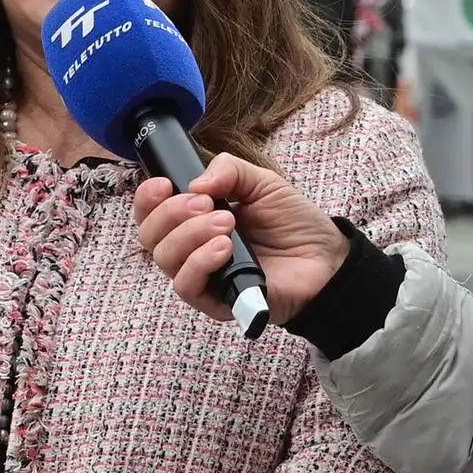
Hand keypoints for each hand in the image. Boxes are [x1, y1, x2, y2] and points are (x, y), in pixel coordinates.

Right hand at [135, 154, 350, 329]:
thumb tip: (195, 183)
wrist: (325, 258)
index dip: (148, 198)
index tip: (165, 184)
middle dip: (171, 213)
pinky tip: (224, 248)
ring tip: (227, 223)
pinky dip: (199, 262)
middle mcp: (190, 249)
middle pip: (149, 235)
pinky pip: (186, 286)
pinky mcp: (215, 302)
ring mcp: (201, 276)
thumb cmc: (293, 224)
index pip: (151, 212)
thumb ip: (230, 171)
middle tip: (206, 204)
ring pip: (164, 258)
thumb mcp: (262, 182)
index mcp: (193, 220)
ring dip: (189, 234)